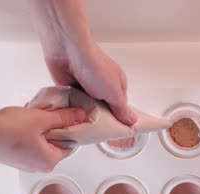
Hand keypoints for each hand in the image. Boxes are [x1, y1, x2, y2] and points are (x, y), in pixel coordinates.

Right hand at [0, 102, 84, 171]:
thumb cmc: (6, 130)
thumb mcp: (40, 119)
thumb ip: (63, 118)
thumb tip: (81, 116)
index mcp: (49, 161)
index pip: (71, 144)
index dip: (70, 127)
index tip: (67, 114)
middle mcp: (39, 167)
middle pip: (57, 143)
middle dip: (54, 126)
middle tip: (48, 111)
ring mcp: (26, 164)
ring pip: (42, 142)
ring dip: (41, 128)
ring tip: (33, 114)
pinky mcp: (15, 158)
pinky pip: (30, 144)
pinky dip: (30, 132)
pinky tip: (23, 120)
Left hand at [28, 0, 137, 125]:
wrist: (67, 51)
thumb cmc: (94, 66)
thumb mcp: (113, 92)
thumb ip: (121, 109)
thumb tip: (133, 121)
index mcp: (116, 86)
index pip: (119, 110)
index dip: (116, 123)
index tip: (112, 136)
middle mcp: (101, 88)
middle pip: (102, 112)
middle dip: (98, 121)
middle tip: (95, 134)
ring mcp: (85, 89)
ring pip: (86, 110)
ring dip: (83, 116)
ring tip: (81, 128)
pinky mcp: (70, 90)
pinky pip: (72, 106)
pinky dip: (71, 111)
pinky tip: (70, 119)